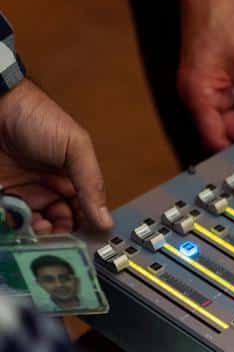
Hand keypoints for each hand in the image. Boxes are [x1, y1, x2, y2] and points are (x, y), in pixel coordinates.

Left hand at [0, 79, 111, 233]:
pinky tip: (21, 220)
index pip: (84, 212)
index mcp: (71, 178)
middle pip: (59, 223)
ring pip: (35, 226)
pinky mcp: (2, 196)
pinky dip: (17, 225)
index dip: (86, 225)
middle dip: (61, 232)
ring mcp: (23, 192)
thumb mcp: (76, 146)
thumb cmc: (36, 115)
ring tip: (39, 226)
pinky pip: (11, 219)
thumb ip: (91, 182)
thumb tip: (106, 219)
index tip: (85, 235)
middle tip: (58, 231)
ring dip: (39, 232)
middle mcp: (47, 188)